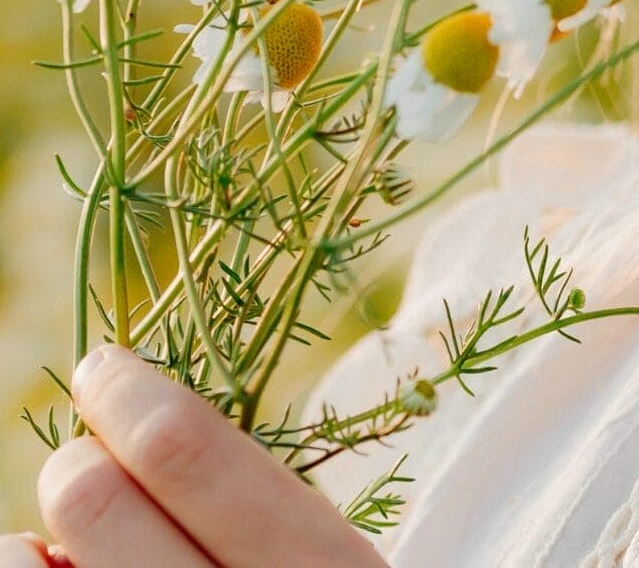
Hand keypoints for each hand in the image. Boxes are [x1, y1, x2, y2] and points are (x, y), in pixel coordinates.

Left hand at [2, 345, 386, 565]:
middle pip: (89, 498)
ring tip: (75, 555)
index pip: (182, 452)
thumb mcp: (332, 562)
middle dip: (80, 462)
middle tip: (94, 470)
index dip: (128, 393)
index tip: (106, 367)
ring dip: (35, 545)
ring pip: (24, 566)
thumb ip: (262, 506)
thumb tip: (128, 442)